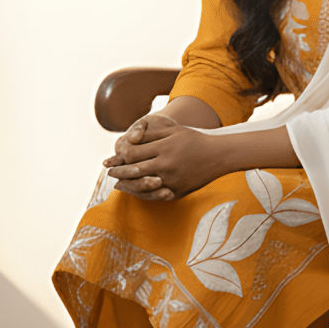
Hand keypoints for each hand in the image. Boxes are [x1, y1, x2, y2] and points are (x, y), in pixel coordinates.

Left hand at [103, 113, 221, 200]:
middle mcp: (166, 165)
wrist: (219, 155)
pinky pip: (156, 196)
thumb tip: (129, 140)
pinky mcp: (178, 192)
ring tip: (118, 184)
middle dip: (119, 172)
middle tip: (109, 172)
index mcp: (164, 148)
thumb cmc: (194, 139)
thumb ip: (151, 135)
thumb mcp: (173, 131)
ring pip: (143, 186)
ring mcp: (173, 181)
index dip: (120, 156)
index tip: (113, 158)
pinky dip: (143, 194)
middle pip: (135, 171)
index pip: (134, 154)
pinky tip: (136, 192)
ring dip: (128, 186)